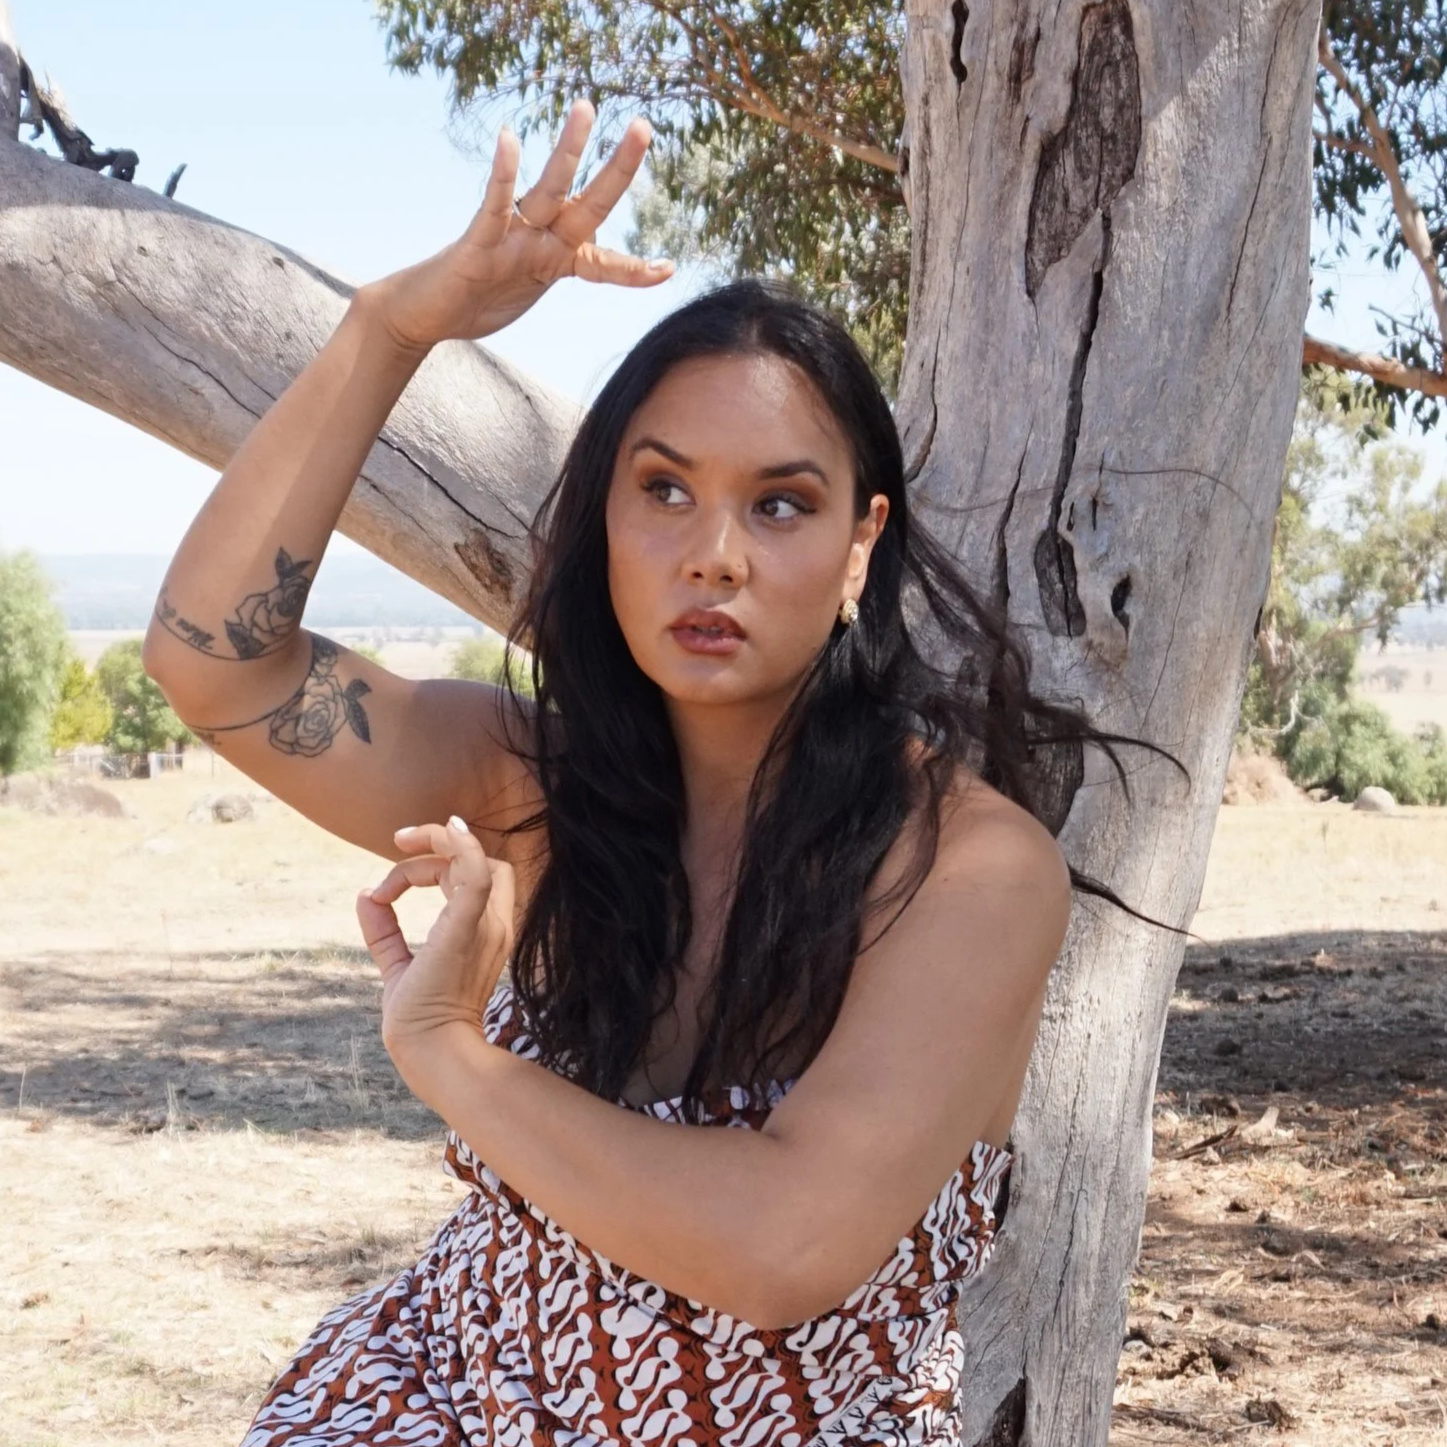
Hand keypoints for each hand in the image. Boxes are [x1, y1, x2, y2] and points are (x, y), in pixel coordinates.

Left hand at [356, 815, 516, 1065]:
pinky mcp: (465, 929)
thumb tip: (365, 893)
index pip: (474, 877)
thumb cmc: (419, 1022)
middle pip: (478, 863)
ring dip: (438, 844)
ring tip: (400, 846)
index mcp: (482, 933)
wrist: (431, 1054)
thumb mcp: (397, 967)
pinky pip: (477, 874)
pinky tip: (437, 833)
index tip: (390, 882)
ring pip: (475, 860)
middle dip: (440, 847)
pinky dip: (462, 847)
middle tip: (398, 846)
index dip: (438, 863)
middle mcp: (491, 925)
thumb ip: (384, 931)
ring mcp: (483, 926)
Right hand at [359, 98, 673, 353]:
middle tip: (644, 127)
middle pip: (588, 202)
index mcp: (556, 258)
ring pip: (547, 190)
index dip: (634, 270)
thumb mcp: (528, 289)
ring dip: (567, 152)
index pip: (604, 261)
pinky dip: (502, 174)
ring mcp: (511, 237)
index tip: (668, 269)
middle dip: (618, 170)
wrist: (426, 315)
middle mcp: (539, 240)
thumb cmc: (477, 300)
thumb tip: (589, 250)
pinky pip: (493, 206)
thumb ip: (557, 268)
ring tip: (585, 109)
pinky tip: (509, 139)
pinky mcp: (478, 243)